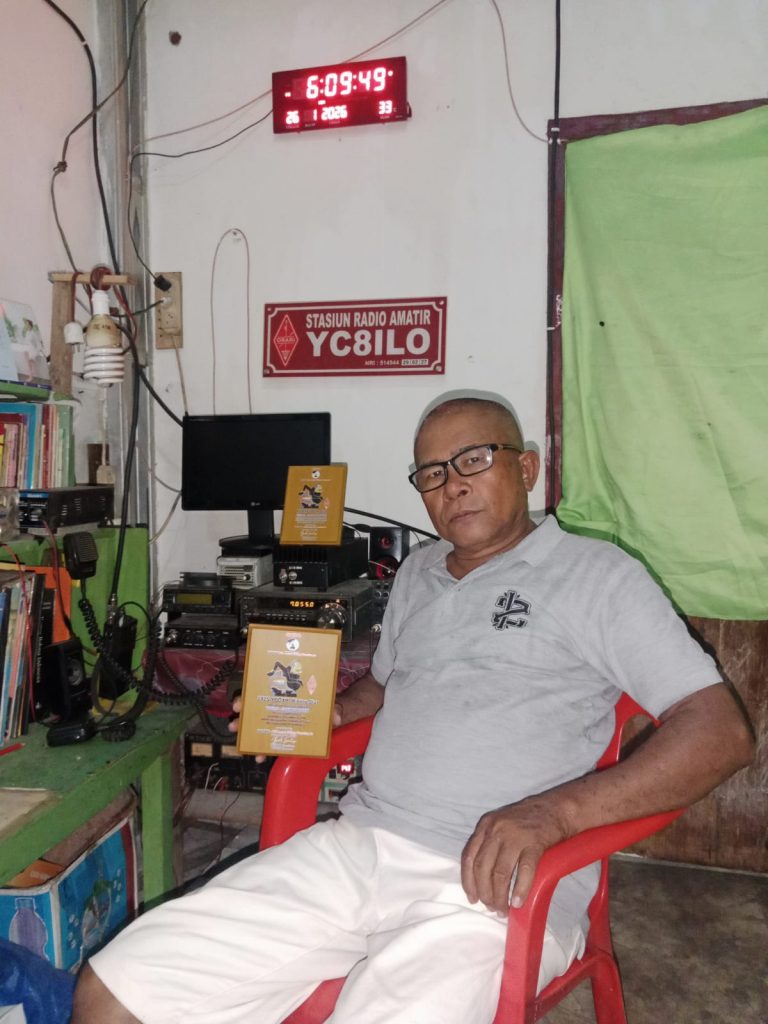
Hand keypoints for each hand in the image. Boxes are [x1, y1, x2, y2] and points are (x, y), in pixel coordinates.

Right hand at [228, 697, 344, 761]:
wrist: (338, 713)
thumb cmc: (330, 705)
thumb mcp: (333, 704)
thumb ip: (335, 709)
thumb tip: (335, 718)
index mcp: (290, 696)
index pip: (267, 693)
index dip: (252, 697)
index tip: (240, 704)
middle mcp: (283, 707)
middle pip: (259, 708)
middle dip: (244, 715)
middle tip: (235, 722)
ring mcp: (282, 721)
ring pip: (260, 724)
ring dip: (248, 732)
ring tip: (240, 742)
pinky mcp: (286, 735)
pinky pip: (271, 741)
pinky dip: (263, 749)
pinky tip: (258, 757)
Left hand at [460, 797, 570, 914]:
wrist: (556, 808)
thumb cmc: (527, 820)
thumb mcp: (500, 823)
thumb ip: (489, 842)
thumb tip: (481, 879)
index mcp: (486, 825)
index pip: (469, 856)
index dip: (468, 881)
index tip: (472, 898)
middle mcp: (497, 829)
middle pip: (483, 868)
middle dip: (485, 893)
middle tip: (492, 908)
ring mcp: (515, 836)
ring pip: (500, 873)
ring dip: (500, 896)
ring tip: (503, 910)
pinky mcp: (534, 843)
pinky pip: (524, 871)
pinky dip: (519, 890)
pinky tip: (518, 902)